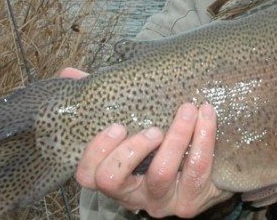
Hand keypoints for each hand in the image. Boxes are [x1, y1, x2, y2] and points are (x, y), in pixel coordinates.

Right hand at [58, 68, 231, 217]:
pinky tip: (206, 115)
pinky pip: (196, 170)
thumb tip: (68, 74)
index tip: (118, 125)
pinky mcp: (189, 202)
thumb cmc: (160, 144)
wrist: (208, 173)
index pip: (87, 175)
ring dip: (175, 137)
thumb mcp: (132, 124)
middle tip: (153, 127)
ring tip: (188, 110)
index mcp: (113, 177)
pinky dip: (203, 138)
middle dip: (131, 149)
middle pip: (112, 180)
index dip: (97, 152)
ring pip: (160, 174)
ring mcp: (160, 201)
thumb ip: (100, 102)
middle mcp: (131, 195)